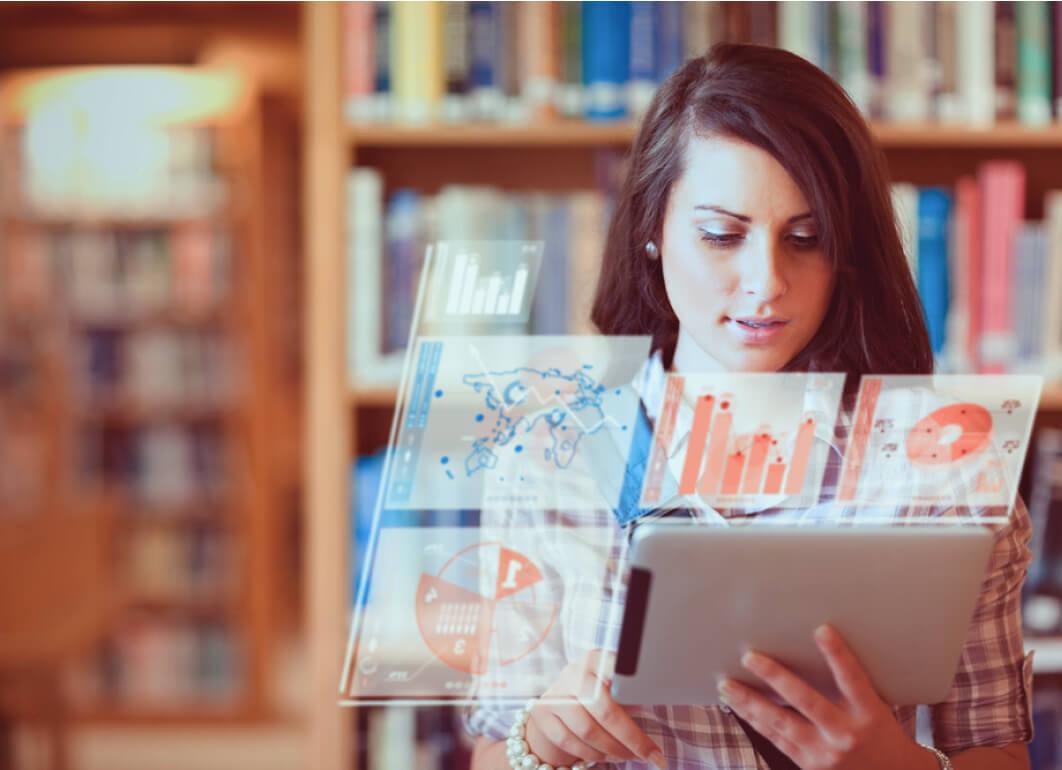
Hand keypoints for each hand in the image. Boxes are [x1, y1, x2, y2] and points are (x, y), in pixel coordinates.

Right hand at [525, 649, 666, 768]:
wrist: (555, 705)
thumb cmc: (597, 696)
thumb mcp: (614, 687)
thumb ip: (631, 693)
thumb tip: (661, 699)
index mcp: (597, 659)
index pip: (618, 668)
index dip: (634, 685)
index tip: (653, 695)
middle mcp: (574, 673)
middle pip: (604, 709)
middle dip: (631, 738)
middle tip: (651, 755)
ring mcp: (555, 694)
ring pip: (588, 731)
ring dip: (614, 750)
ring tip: (630, 756)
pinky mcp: (542, 715)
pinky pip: (571, 742)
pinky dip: (593, 755)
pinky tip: (607, 757)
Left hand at [717, 625, 931, 769]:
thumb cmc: (881, 735)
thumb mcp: (878, 709)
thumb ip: (850, 687)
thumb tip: (816, 645)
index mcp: (869, 714)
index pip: (852, 679)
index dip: (838, 655)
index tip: (822, 630)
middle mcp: (846, 734)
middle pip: (806, 701)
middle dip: (775, 677)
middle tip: (750, 656)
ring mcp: (825, 754)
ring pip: (781, 724)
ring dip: (750, 702)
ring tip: (727, 684)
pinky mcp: (810, 766)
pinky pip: (777, 740)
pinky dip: (755, 721)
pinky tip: (739, 706)